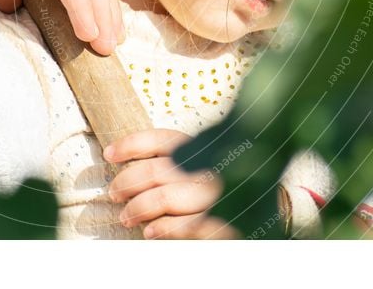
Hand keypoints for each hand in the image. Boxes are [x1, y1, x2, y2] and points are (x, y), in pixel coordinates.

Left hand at [104, 128, 239, 239]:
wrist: (263, 206)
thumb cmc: (220, 182)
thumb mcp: (199, 162)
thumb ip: (172, 160)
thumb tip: (126, 162)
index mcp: (201, 147)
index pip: (161, 139)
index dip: (131, 144)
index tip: (109, 154)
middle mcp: (207, 167)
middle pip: (155, 170)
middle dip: (128, 182)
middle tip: (115, 194)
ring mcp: (215, 194)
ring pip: (165, 197)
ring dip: (139, 207)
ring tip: (126, 217)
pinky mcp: (222, 221)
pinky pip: (186, 226)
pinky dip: (164, 228)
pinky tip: (150, 232)